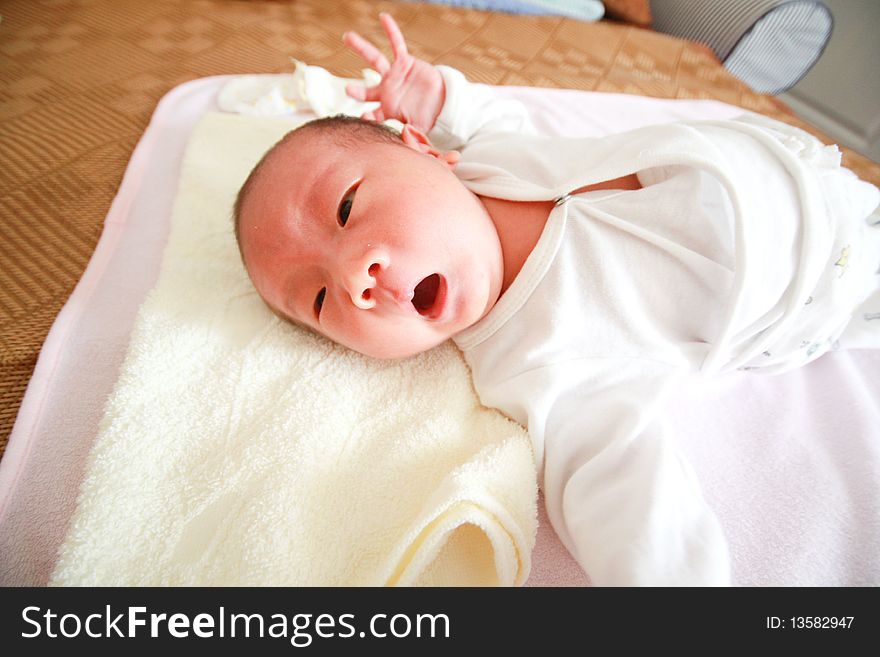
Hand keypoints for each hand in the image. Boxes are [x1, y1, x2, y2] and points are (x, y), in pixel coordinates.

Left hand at [343, 12, 444, 133]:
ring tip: (347, 37)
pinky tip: (383, 18)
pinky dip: (391, 32)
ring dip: (361, 48)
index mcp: (387, 110)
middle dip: (357, 91)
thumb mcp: (420, 130)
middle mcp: (386, 92)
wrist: (445, 103)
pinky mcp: (405, 63)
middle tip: (348, 89)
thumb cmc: (430, 118)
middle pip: (366, 91)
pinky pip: (397, 45)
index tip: (364, 119)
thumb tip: (408, 145)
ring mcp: (394, 76)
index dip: (368, 118)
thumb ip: (412, 137)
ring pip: (374, 61)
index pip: (372, 116)